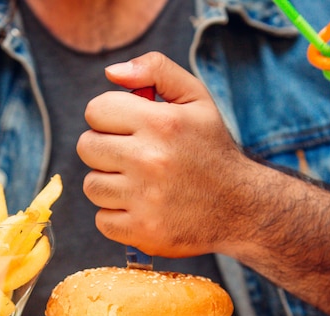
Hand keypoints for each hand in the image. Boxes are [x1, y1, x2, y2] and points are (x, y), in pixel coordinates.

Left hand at [77, 51, 248, 257]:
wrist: (242, 208)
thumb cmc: (212, 150)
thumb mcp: (196, 98)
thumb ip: (156, 70)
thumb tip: (111, 72)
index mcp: (162, 123)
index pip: (96, 111)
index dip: (109, 117)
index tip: (128, 128)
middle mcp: (150, 160)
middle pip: (87, 147)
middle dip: (105, 149)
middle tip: (132, 156)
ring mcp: (145, 199)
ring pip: (92, 186)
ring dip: (109, 184)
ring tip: (137, 183)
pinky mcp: (143, 231)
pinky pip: (102, 220)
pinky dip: (117, 216)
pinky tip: (140, 208)